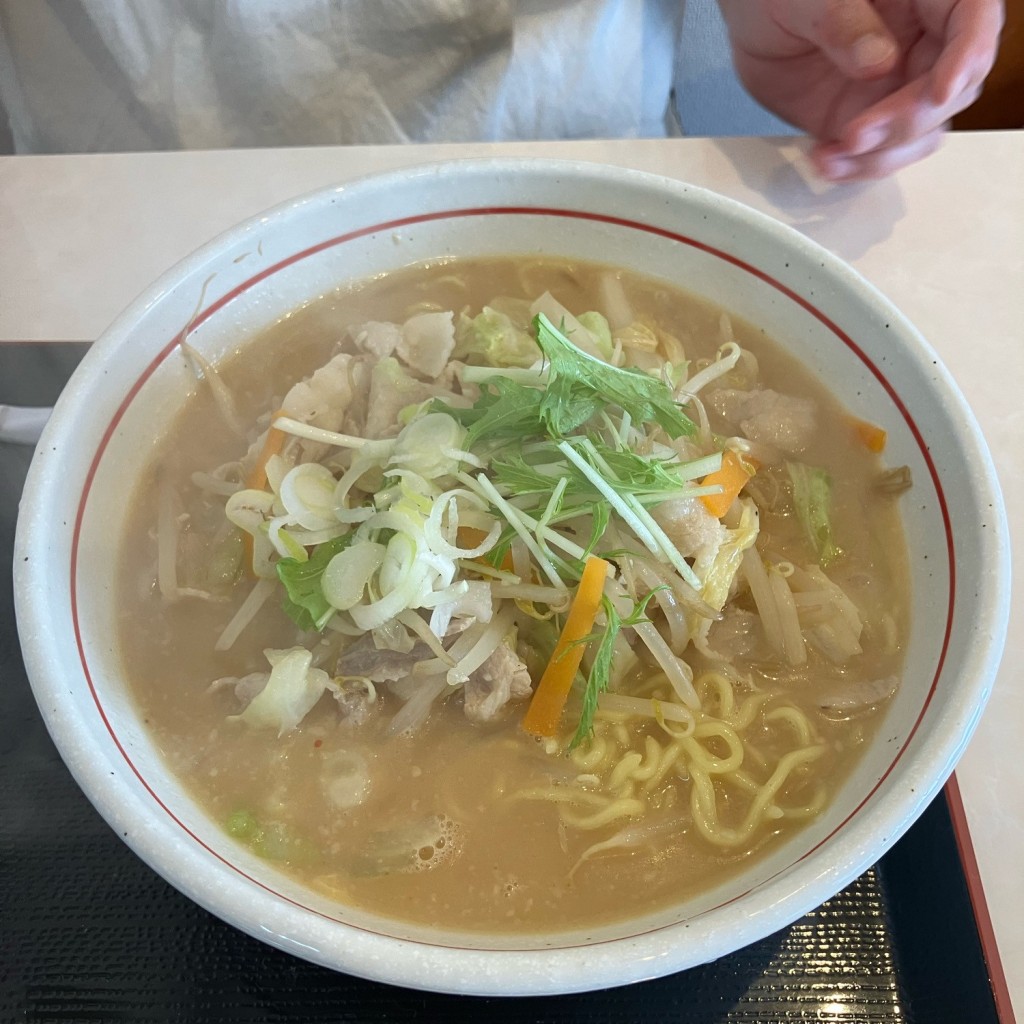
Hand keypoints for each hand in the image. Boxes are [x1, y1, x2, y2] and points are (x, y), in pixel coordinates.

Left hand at [718, 0, 1003, 179]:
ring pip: (922, 133)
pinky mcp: (868, 121)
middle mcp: (922, 44)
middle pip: (950, 91)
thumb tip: (879, 63)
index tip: (940, 90)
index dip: (968, 56)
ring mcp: (897, 88)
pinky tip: (824, 159)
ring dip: (882, 154)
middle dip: (907, 121)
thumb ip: (844, 25)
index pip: (973, 21)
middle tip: (856, 132)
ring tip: (834, 150)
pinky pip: (881, 154)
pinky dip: (856, 167)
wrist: (751, 23)